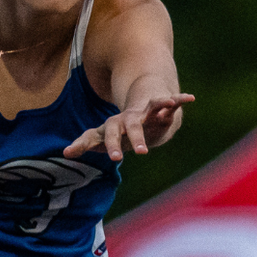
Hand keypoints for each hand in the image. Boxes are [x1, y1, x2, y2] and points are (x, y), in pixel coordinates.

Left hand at [64, 92, 193, 161]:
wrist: (139, 109)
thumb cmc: (119, 129)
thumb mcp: (101, 137)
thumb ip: (84, 143)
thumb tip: (66, 152)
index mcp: (114, 126)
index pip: (105, 135)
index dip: (107, 145)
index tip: (111, 158)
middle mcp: (129, 117)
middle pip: (130, 126)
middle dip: (135, 137)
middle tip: (139, 153)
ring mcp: (145, 111)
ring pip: (152, 108)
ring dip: (160, 107)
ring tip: (168, 105)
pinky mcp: (160, 106)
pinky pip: (171, 102)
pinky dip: (179, 100)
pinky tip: (190, 98)